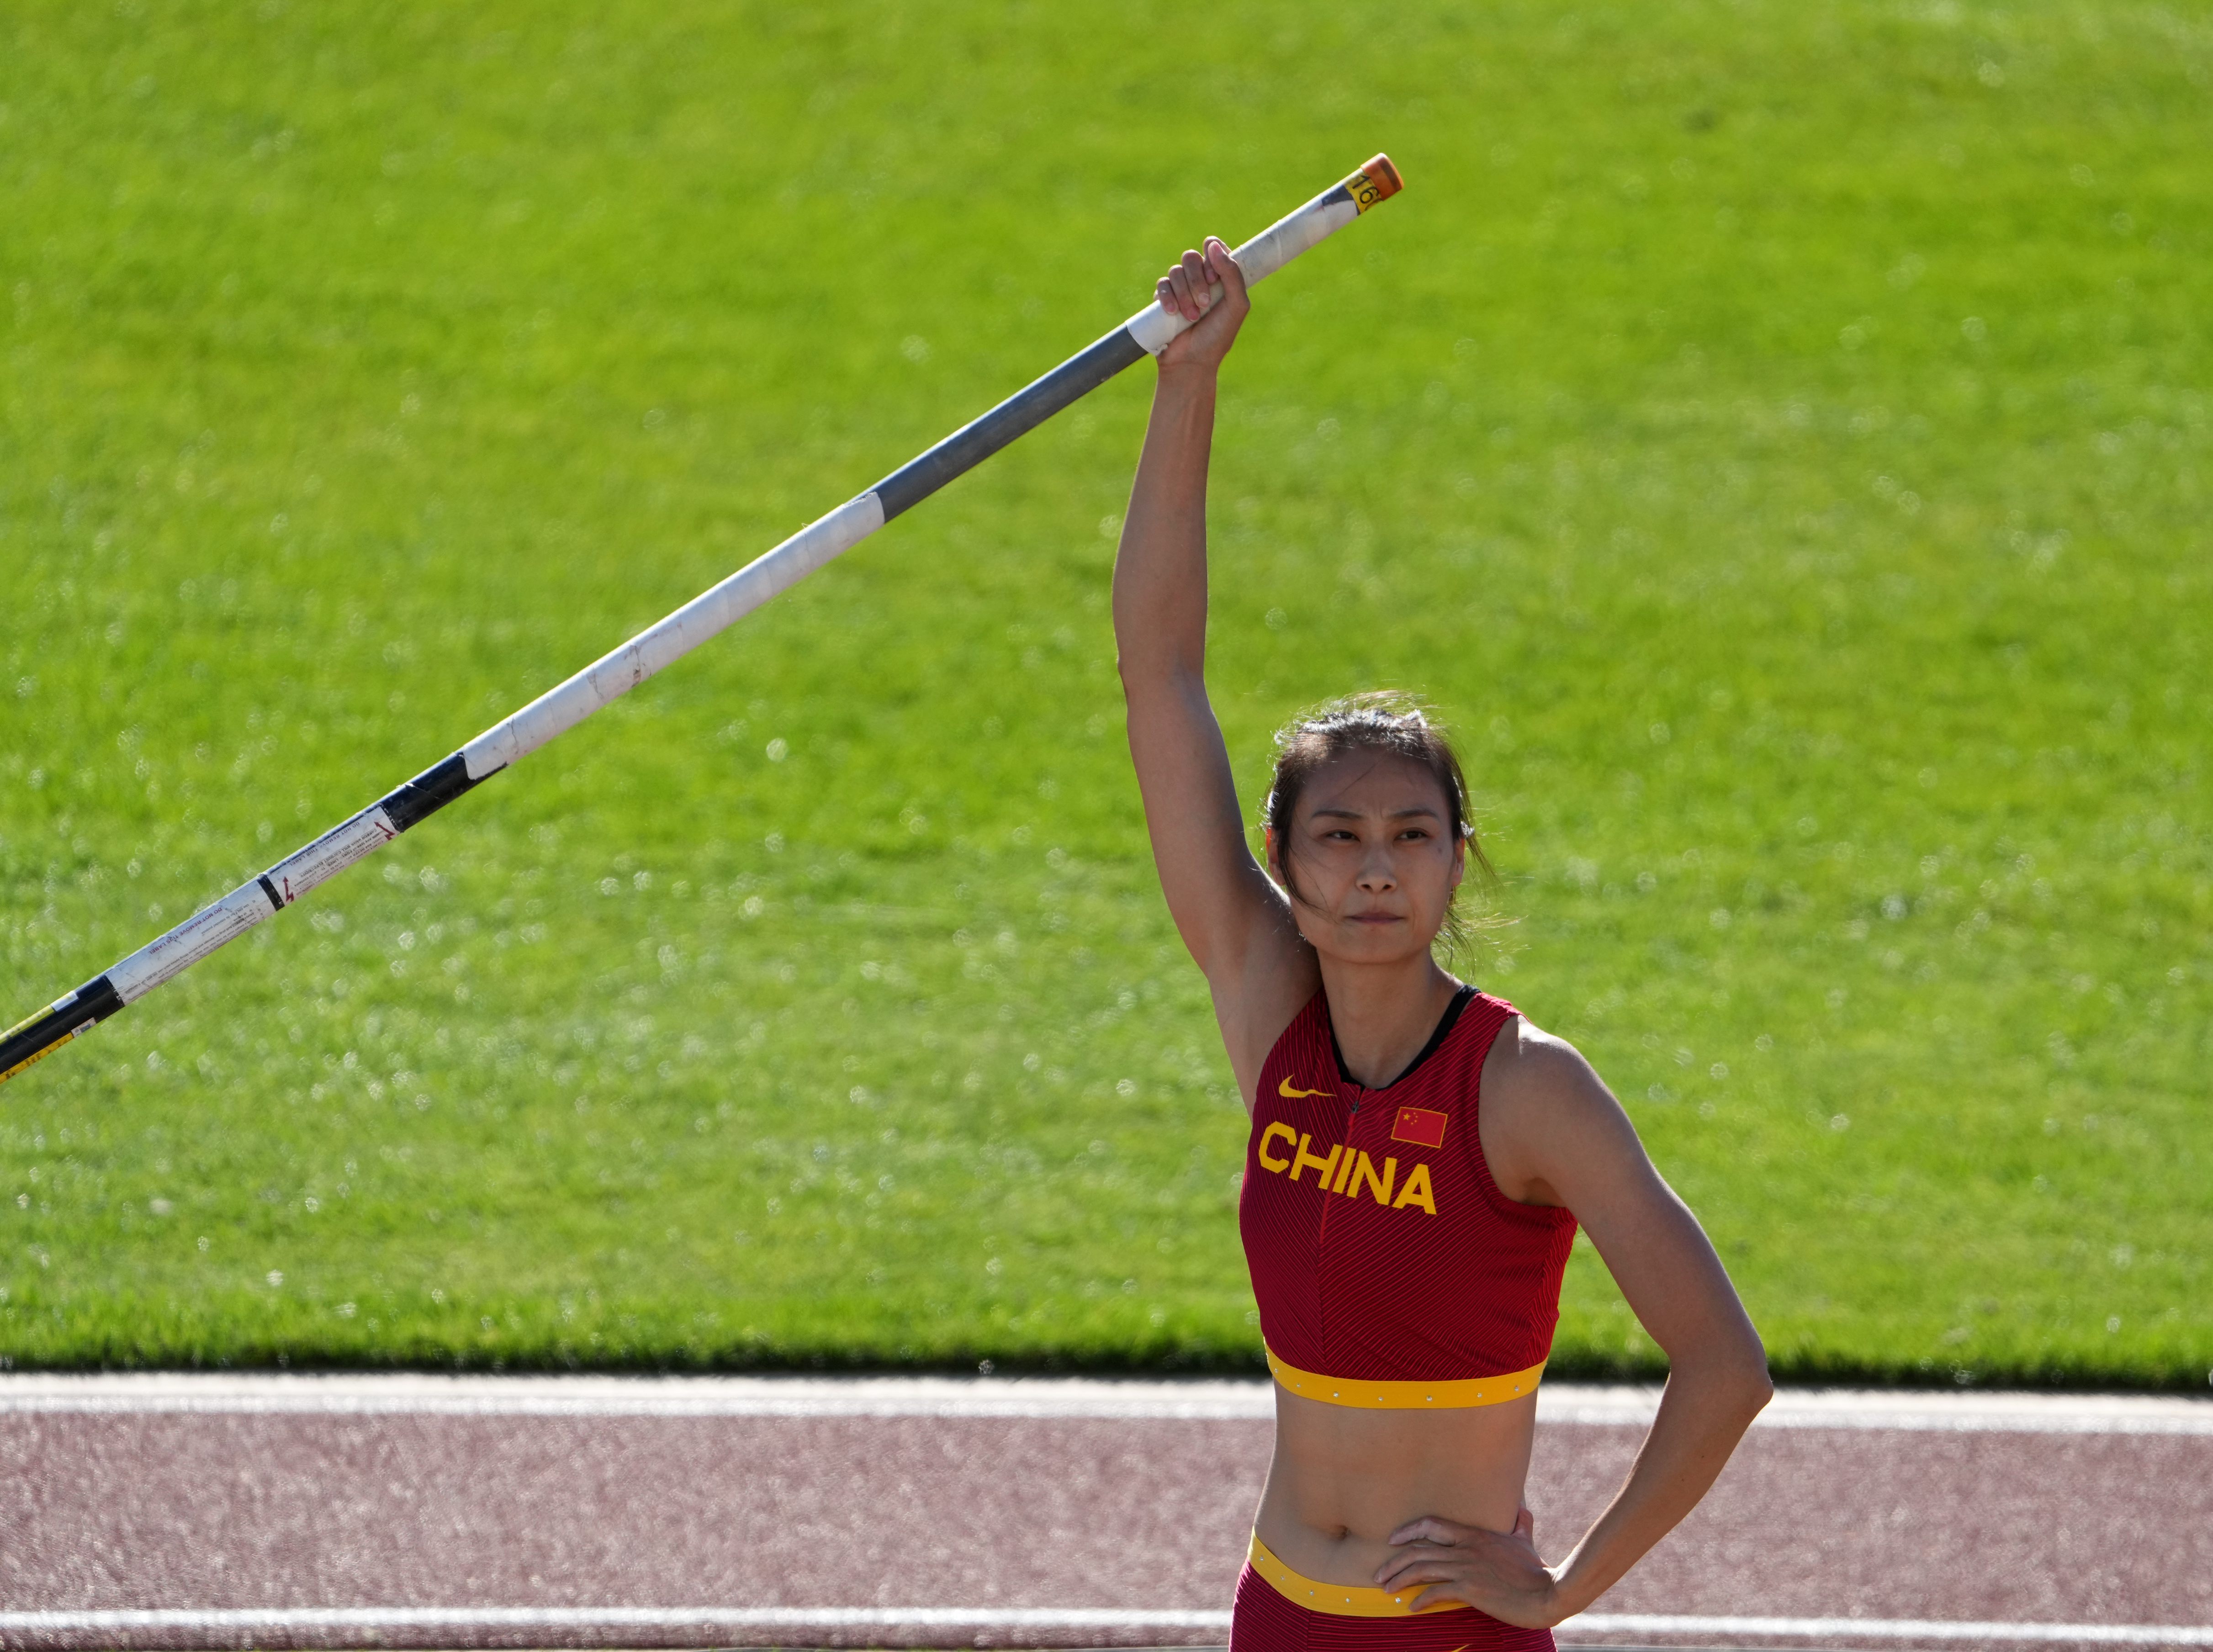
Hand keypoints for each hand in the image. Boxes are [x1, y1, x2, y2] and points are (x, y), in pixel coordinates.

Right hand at [1153, 237, 1248, 373]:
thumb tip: (1213, 244)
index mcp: (1221, 277)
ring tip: (1191, 317)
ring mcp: (1180, 288)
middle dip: (1196, 280)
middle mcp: (1200, 279)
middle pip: (1191, 257)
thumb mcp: (1236, 306)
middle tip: (1204, 303)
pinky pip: (1161, 284)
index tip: (1214, 277)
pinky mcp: (1163, 299)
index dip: (1212, 256)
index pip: (1213, 247)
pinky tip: (1172, 312)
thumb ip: (1232, 274)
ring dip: (1184, 294)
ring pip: (1175, 271)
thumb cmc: (1218, 336)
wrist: (1192, 361)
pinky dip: (1167, 297)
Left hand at [1372, 1506, 1564, 1628]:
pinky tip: (1412, 1607)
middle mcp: (1466, 1547)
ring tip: (1386, 1589)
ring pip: (1423, 1568)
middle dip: (1395, 1561)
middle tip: (1379, 1574)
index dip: (1409, 1530)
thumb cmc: (1536, 1570)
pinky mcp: (1471, 1589)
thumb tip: (1521, 1510)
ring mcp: (1467, 1567)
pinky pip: (1437, 1591)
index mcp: (1474, 1534)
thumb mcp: (1524, 1541)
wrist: (1548, 1593)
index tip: (1393, 1539)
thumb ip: (1519, 1524)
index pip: (1432, 1524)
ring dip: (1400, 1579)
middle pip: (1419, 1548)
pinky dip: (1421, 1598)